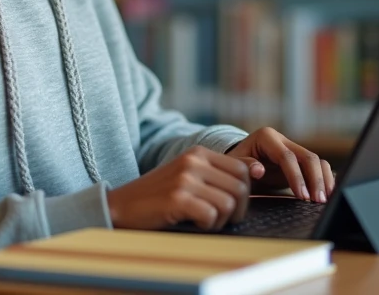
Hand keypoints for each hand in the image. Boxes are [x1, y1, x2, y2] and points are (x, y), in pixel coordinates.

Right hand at [106, 146, 251, 230]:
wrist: (120, 206)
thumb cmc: (159, 196)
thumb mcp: (189, 176)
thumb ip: (219, 173)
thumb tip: (258, 169)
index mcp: (199, 152)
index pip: (244, 169)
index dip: (244, 193)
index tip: (231, 206)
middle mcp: (193, 160)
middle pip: (241, 187)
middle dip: (237, 210)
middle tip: (218, 218)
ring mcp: (185, 178)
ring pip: (230, 203)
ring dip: (221, 220)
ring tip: (203, 220)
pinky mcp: (177, 198)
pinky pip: (212, 215)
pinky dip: (207, 225)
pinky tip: (192, 223)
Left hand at [226, 127, 335, 203]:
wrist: (238, 166)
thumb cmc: (235, 166)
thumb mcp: (234, 166)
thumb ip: (244, 166)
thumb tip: (259, 170)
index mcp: (267, 137)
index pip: (286, 156)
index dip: (296, 176)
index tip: (302, 196)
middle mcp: (283, 141)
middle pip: (307, 156)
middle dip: (315, 179)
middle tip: (318, 201)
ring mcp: (293, 150)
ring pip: (316, 161)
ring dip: (323, 180)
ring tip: (325, 200)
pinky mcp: (300, 162)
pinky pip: (318, 167)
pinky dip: (325, 179)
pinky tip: (328, 194)